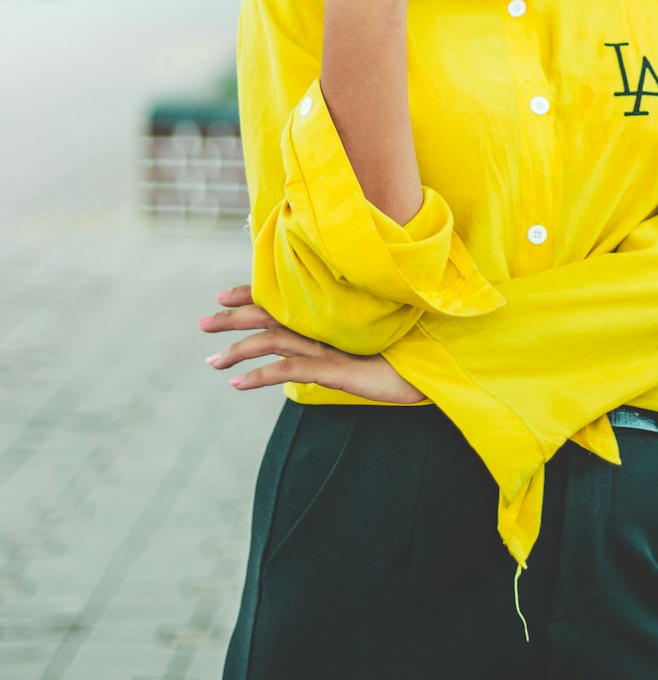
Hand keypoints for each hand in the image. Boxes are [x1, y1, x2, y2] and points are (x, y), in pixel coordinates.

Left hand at [199, 286, 425, 403]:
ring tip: (211, 361)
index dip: (252, 295)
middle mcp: (326, 326)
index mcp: (330, 316)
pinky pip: (291, 368)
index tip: (222, 296)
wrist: (433, 368)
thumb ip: (342, 342)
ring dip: (238, 348)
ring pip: (274, 339)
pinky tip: (237, 384)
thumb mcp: (367, 348)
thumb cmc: (405, 357)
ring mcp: (330, 347)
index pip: (283, 300)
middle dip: (234, 317)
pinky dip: (261, 374)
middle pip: (271, 315)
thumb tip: (316, 352)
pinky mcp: (336, 369)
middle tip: (202, 322)